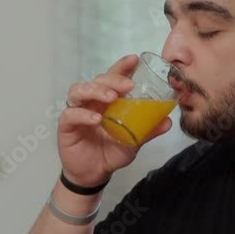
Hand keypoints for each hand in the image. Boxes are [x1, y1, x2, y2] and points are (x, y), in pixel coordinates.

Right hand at [57, 55, 172, 186]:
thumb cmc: (111, 152)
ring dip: (96, 91)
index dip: (121, 66)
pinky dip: (83, 114)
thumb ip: (148, 130)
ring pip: (79, 91)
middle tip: (128, 85)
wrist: (95, 174)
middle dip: (112, 79)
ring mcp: (77, 111)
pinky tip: (96, 119)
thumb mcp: (134, 141)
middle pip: (97, 80)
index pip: (112, 77)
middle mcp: (91, 102)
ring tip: (111, 97)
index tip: (134, 59)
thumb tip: (168, 121)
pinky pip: (71, 114)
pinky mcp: (66, 126)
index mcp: (106, 100)